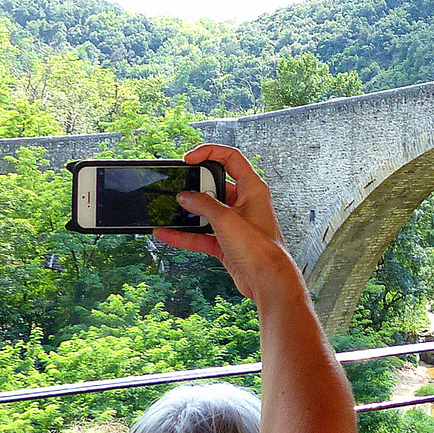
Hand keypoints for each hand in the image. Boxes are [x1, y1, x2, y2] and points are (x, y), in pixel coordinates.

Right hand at [153, 145, 292, 300]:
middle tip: (176, 189)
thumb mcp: (226, 219)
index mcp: (252, 188)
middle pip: (215, 185)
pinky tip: (166, 233)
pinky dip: (184, 234)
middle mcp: (245, 203)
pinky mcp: (226, 242)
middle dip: (194, 186)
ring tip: (166, 211)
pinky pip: (201, 234)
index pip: (231, 158)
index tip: (188, 158)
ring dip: (187, 213)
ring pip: (206, 212)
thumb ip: (204, 204)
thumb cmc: (260, 248)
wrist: (267, 280)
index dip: (209, 153)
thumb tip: (185, 196)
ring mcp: (235, 223)